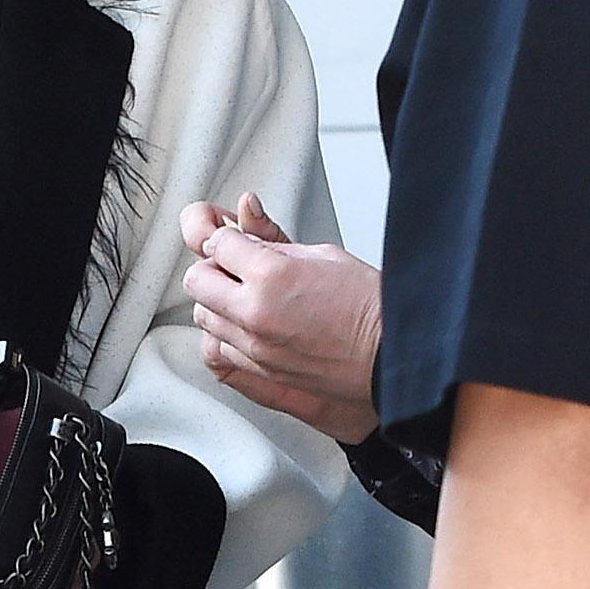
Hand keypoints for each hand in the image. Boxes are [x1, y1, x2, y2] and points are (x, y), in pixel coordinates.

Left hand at [179, 191, 382, 444]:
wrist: (392, 357)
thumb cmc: (370, 305)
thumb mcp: (323, 254)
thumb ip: (273, 240)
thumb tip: (244, 218)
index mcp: (271, 275)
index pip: (216, 243)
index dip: (228, 237)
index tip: (239, 240)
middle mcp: (255, 311)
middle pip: (197, 279)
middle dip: (213, 267)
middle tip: (236, 266)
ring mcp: (255, 345)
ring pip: (203, 315)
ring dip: (217, 301)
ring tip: (247, 296)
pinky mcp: (260, 370)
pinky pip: (219, 347)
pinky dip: (227, 334)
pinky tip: (252, 325)